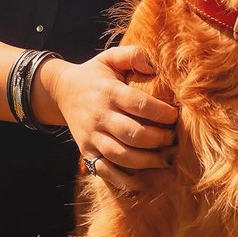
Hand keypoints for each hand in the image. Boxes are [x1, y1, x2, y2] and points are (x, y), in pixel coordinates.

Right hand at [35, 46, 177, 194]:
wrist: (62, 92)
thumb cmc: (95, 75)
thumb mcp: (110, 58)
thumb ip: (133, 55)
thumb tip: (154, 64)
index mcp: (109, 92)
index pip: (139, 104)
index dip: (162, 113)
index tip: (176, 116)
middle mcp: (100, 116)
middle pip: (134, 134)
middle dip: (160, 140)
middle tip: (174, 139)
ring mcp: (92, 137)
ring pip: (122, 156)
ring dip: (148, 161)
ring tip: (165, 159)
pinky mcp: (87, 152)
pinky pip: (105, 171)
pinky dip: (124, 181)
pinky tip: (142, 181)